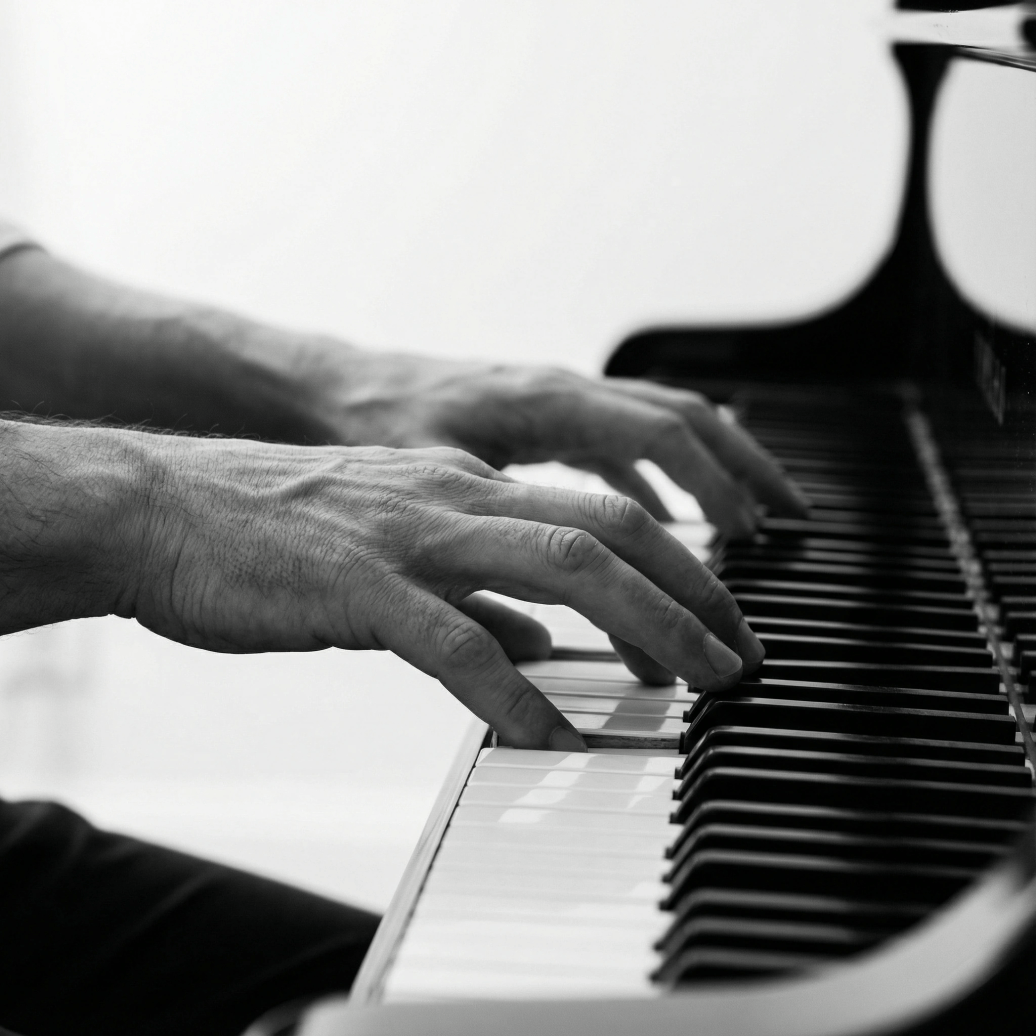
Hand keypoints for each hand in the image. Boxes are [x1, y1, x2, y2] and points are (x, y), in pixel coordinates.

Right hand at [126, 436, 765, 748]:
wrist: (160, 508)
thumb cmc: (275, 533)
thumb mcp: (395, 549)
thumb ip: (475, 591)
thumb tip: (539, 643)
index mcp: (466, 488)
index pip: (603, 513)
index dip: (677, 565)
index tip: (719, 620)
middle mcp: (455, 498)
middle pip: (609, 530)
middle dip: (693, 593)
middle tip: (740, 658)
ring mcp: (411, 536)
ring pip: (562, 565)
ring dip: (644, 626)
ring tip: (695, 686)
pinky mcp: (358, 586)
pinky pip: (456, 643)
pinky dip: (516, 695)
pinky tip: (554, 739)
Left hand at [305, 349, 808, 538]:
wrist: (317, 391)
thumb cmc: (363, 426)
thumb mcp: (426, 483)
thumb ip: (493, 548)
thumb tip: (547, 637)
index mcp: (546, 401)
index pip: (664, 438)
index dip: (718, 490)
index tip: (754, 543)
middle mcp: (562, 393)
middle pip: (684, 423)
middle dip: (744, 472)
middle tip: (791, 526)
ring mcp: (553, 405)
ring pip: (659, 427)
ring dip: (711, 473)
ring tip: (751, 525)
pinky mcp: (537, 424)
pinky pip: (617, 445)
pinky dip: (654, 481)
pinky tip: (661, 520)